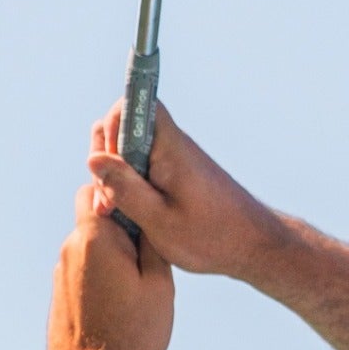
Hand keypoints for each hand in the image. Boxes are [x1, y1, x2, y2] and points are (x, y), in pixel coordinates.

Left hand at [46, 184, 173, 349]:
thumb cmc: (132, 334)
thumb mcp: (159, 285)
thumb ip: (151, 242)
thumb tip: (145, 216)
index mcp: (96, 238)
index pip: (102, 189)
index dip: (125, 192)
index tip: (147, 206)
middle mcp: (72, 248)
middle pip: (94, 212)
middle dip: (120, 221)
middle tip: (148, 250)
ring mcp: (62, 269)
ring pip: (91, 241)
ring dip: (113, 250)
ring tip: (137, 283)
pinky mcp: (60, 289)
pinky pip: (85, 265)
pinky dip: (102, 271)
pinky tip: (121, 299)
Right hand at [85, 101, 281, 279]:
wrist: (255, 245)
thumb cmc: (212, 237)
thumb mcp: (160, 221)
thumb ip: (125, 189)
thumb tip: (93, 158)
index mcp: (170, 147)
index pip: (133, 104)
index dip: (111, 128)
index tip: (110, 166)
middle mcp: (171, 145)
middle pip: (122, 128)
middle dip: (105, 158)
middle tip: (108, 202)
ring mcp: (173, 159)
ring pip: (129, 151)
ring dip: (115, 178)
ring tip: (116, 212)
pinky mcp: (176, 175)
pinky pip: (141, 167)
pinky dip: (130, 187)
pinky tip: (132, 215)